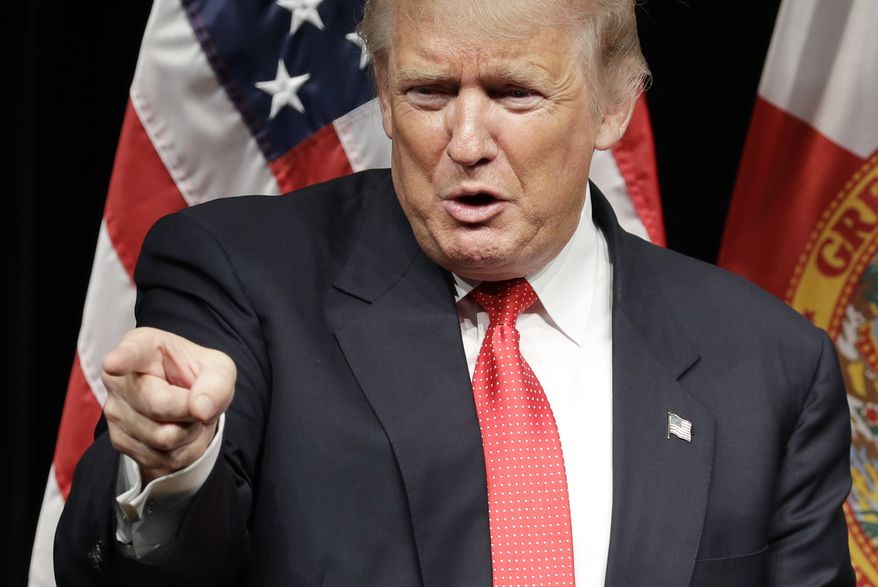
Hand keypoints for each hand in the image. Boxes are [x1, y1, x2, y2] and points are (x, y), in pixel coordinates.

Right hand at [101, 327, 235, 483]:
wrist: (190, 404)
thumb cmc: (199, 377)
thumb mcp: (219, 370)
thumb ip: (217, 383)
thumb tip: (200, 409)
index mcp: (142, 347)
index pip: (132, 352)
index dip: (123, 359)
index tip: (114, 364)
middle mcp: (120, 378)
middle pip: (159, 406)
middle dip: (191, 410)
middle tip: (198, 401)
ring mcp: (116, 412)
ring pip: (164, 437)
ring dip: (190, 433)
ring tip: (189, 415)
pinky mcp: (120, 441)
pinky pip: (162, 458)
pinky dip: (184, 450)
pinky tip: (181, 432)